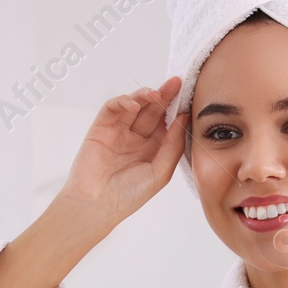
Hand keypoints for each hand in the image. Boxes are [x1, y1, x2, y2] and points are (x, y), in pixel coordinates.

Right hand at [59, 76, 189, 230]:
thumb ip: (173, 145)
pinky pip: (113, 108)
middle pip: (153, 110)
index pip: (167, 122)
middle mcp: (137, 137)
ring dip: (145, 96)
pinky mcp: (101, 127)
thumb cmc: (130, 195)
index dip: (177, 108)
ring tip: (157, 94)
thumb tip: (183, 117)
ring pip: (134, 105)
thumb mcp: (160, 172)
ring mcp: (119, 131)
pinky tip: (135, 104)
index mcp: (154, 148)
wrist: (98, 205)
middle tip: (176, 83)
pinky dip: (123, 101)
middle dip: (164, 96)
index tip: (189, 95)